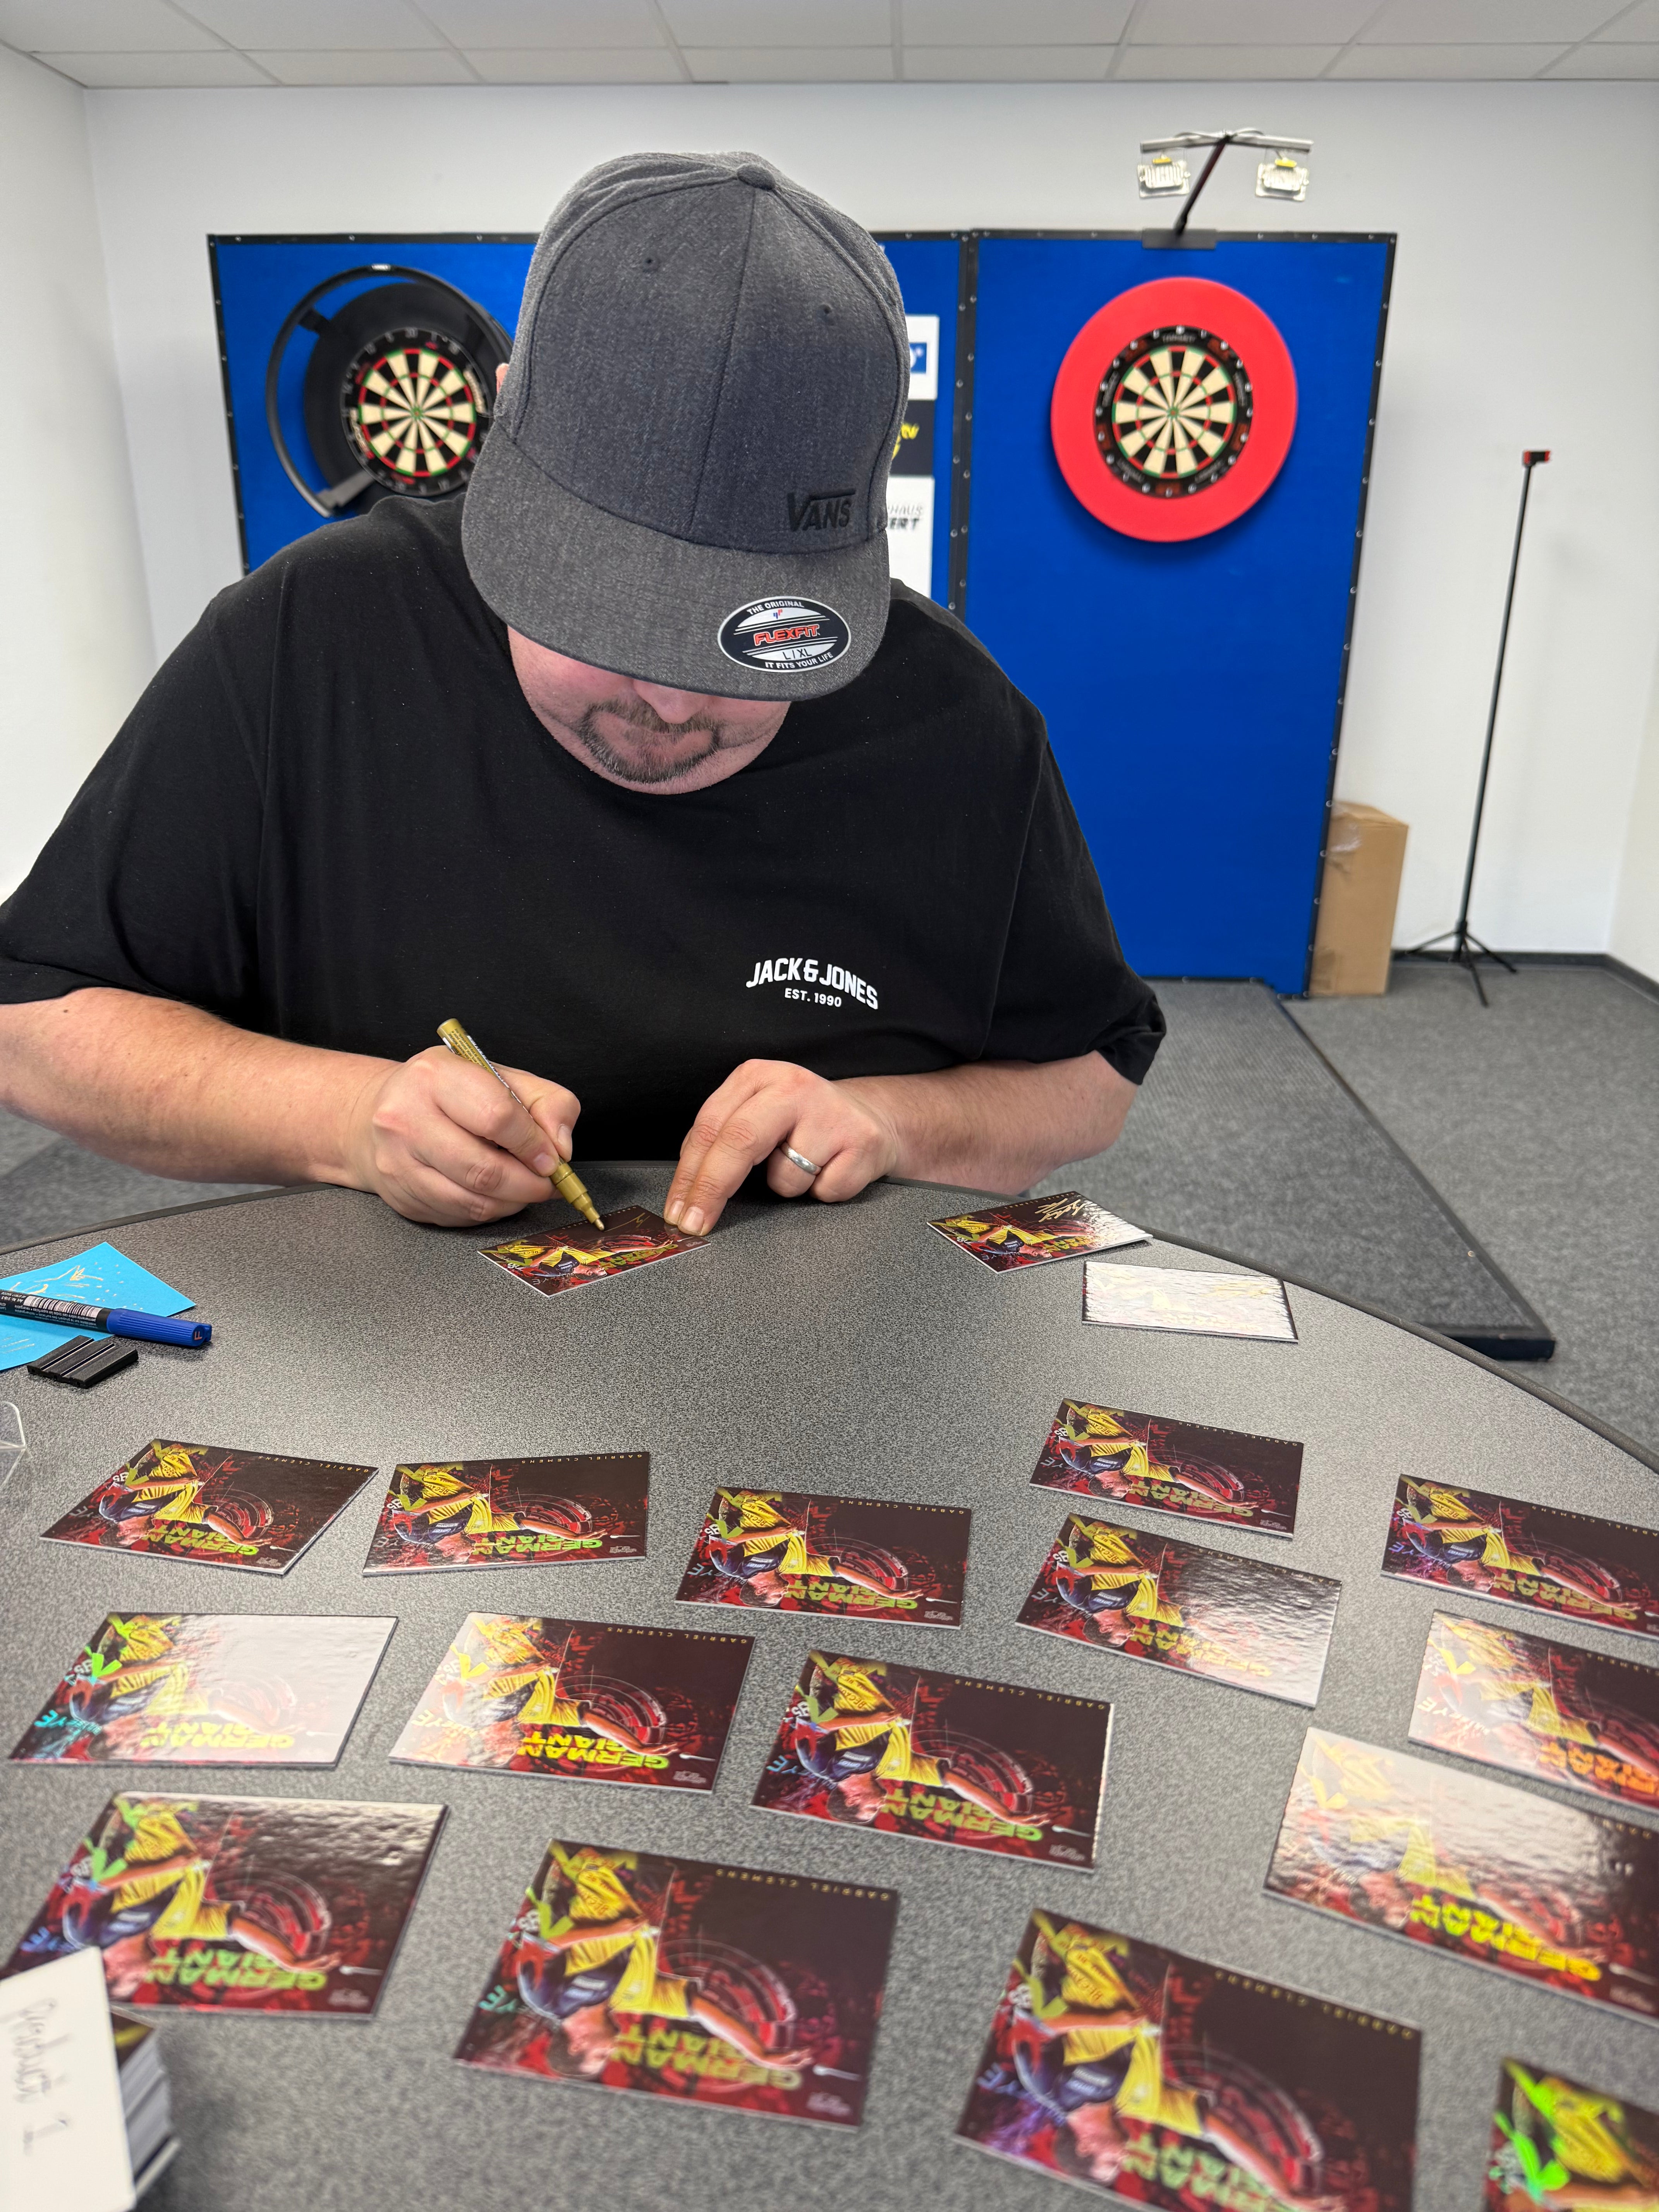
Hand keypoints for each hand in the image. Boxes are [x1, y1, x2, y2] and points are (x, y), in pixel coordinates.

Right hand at [343, 1046, 580, 1226]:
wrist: (376, 1113)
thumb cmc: (449, 1094)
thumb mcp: (501, 1077)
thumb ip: (547, 1102)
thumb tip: (561, 1148)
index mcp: (435, 1076)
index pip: (496, 1117)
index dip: (534, 1144)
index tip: (552, 1158)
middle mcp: (406, 1118)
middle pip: (483, 1170)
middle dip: (528, 1184)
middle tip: (547, 1183)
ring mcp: (397, 1162)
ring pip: (472, 1201)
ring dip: (512, 1202)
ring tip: (526, 1190)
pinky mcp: (400, 1195)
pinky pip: (458, 1215)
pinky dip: (488, 1211)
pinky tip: (496, 1196)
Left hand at [665, 1061, 898, 1235]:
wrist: (868, 1117)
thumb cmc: (799, 1123)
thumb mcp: (755, 1113)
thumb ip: (721, 1137)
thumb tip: (686, 1189)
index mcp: (757, 1077)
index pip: (710, 1126)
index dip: (688, 1174)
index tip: (675, 1211)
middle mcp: (792, 1086)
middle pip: (739, 1141)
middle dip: (711, 1189)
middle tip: (694, 1224)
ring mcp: (830, 1112)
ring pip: (784, 1177)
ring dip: (786, 1187)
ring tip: (804, 1165)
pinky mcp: (862, 1140)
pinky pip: (824, 1190)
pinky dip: (822, 1191)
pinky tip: (830, 1168)